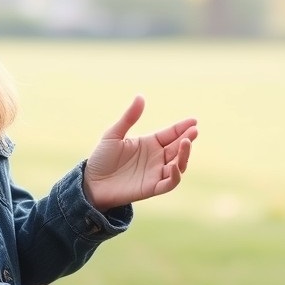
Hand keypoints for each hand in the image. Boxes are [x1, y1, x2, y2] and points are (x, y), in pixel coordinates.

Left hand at [83, 95, 197, 211]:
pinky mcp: (151, 188)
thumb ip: (129, 117)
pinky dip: (175, 175)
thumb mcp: (114, 134)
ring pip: (179, 165)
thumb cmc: (101, 158)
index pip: (171, 134)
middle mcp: (156, 158)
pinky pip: (169, 183)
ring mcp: (155, 173)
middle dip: (187, 139)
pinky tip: (174, 165)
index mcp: (150, 143)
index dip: (183, 128)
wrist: (91, 182)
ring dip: (185, 155)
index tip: (194, 121)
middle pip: (178, 148)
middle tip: (193, 131)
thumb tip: (140, 96)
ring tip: (186, 143)